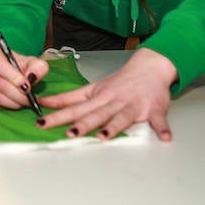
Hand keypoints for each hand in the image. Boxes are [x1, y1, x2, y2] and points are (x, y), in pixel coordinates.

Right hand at [0, 46, 48, 109]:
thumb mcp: (34, 64)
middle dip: (16, 95)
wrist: (14, 75)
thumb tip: (32, 77)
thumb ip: (38, 68)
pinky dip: (1, 106)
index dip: (13, 78)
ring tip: (22, 102)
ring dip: (11, 102)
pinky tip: (11, 103)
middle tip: (29, 100)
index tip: (27, 87)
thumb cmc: (22, 68)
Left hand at [35, 48, 176, 141]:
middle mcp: (113, 101)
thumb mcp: (92, 88)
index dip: (57, 114)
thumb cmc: (119, 81)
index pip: (73, 107)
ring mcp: (133, 105)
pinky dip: (161, 128)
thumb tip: (46, 102)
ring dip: (114, 127)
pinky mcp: (153, 109)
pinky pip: (157, 120)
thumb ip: (70, 98)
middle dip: (82, 124)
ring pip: (121, 117)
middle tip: (69, 134)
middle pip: (95, 114)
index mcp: (98, 97)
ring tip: (105, 137)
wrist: (149, 67)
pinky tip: (164, 138)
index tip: (41, 122)